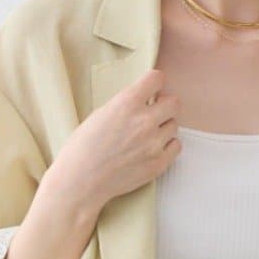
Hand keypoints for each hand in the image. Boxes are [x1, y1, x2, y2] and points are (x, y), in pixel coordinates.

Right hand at [52, 67, 182, 215]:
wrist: (82, 179)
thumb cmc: (84, 147)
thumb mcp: (102, 113)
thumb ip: (127, 105)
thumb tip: (144, 101)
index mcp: (127, 103)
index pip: (157, 79)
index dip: (155, 84)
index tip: (151, 91)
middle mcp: (144, 121)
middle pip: (174, 103)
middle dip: (164, 105)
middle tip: (153, 113)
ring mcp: (154, 144)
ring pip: (174, 125)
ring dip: (164, 127)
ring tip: (148, 135)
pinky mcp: (158, 164)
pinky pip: (176, 146)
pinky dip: (168, 145)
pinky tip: (154, 148)